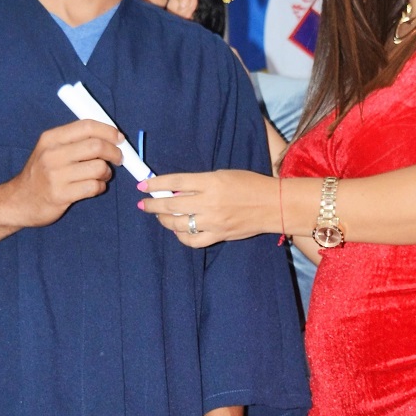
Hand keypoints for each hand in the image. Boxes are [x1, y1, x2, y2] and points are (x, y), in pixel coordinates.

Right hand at [0, 120, 124, 256]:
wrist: (17, 201)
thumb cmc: (40, 174)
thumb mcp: (49, 149)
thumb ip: (75, 140)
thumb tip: (110, 135)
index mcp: (51, 138)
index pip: (87, 126)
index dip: (108, 131)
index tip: (119, 138)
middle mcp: (52, 154)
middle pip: (96, 146)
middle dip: (114, 152)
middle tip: (118, 159)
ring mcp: (55, 175)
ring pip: (99, 168)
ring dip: (107, 173)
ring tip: (101, 176)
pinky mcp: (60, 195)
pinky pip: (93, 187)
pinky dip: (100, 187)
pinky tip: (94, 187)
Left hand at [137, 169, 278, 246]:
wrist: (273, 205)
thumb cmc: (249, 184)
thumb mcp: (223, 175)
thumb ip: (199, 183)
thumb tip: (176, 191)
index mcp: (211, 182)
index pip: (176, 182)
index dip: (156, 184)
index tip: (142, 186)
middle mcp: (209, 202)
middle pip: (172, 205)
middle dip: (153, 205)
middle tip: (143, 204)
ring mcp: (213, 222)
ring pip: (178, 224)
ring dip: (164, 220)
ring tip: (159, 216)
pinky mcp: (218, 235)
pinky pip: (192, 240)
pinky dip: (181, 236)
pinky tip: (177, 231)